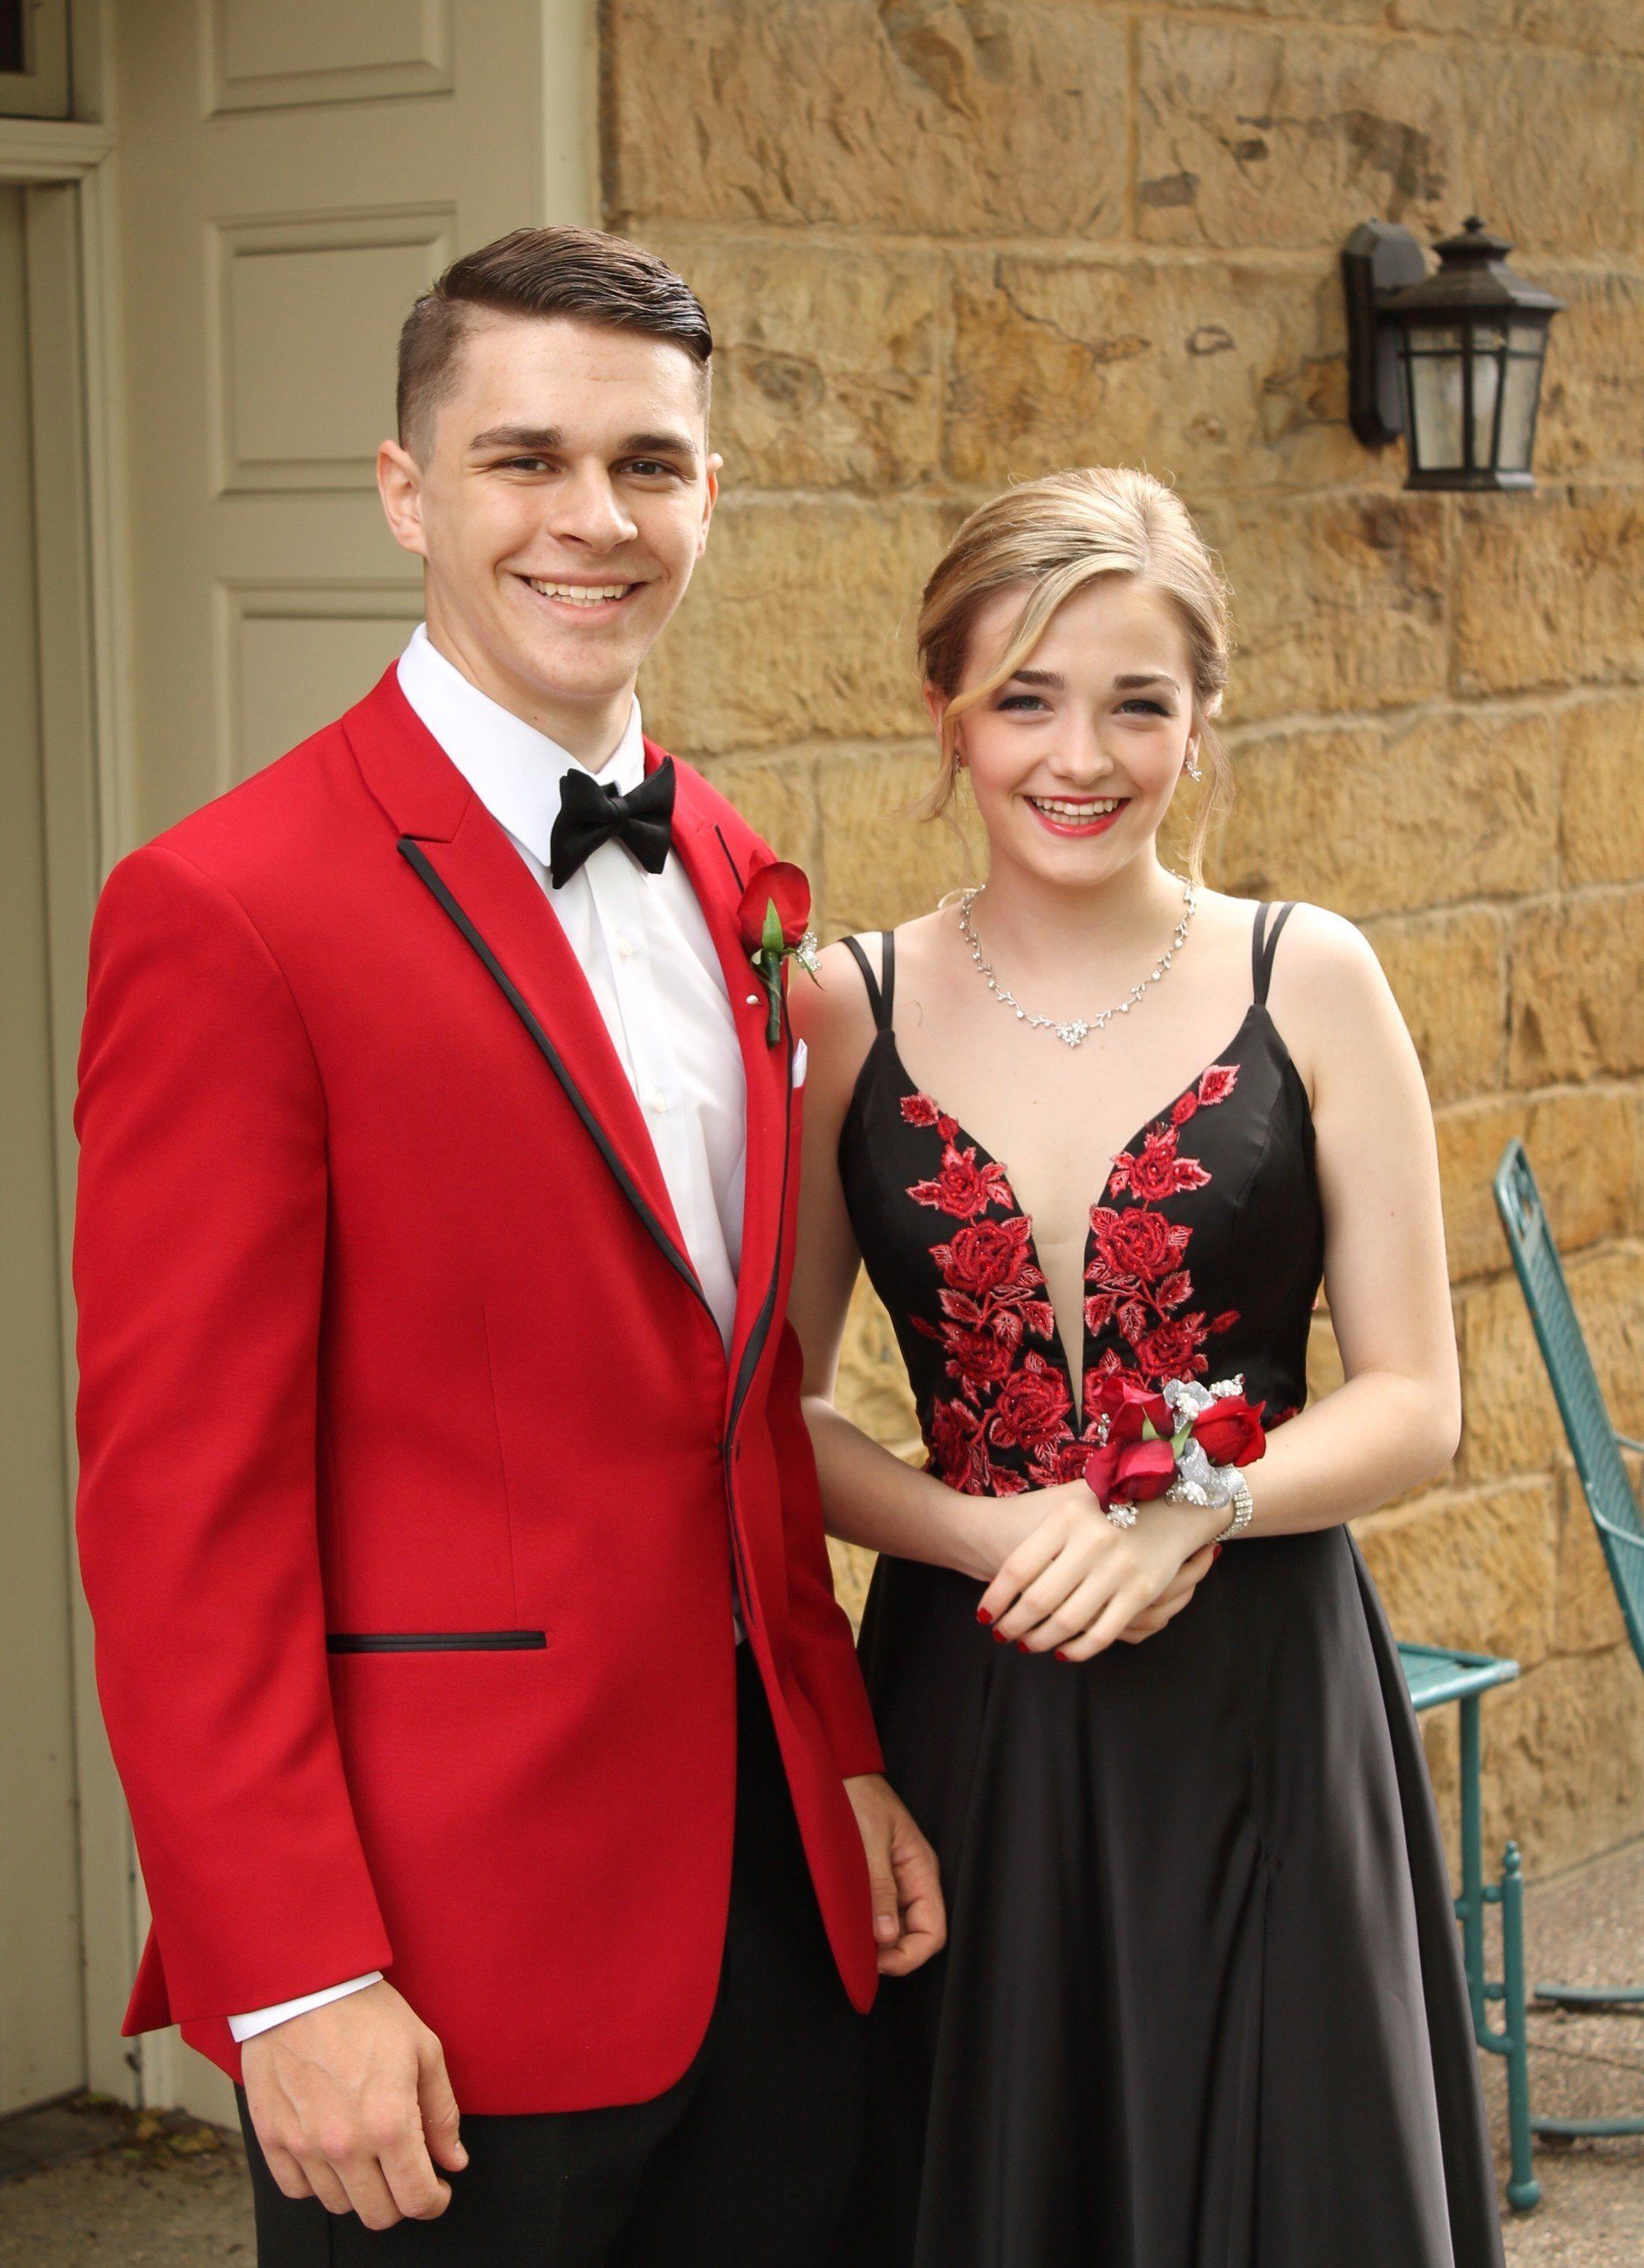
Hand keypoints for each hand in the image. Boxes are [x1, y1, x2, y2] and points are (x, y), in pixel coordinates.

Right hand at [240, 1979, 466, 2229]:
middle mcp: (345, 2145)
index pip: (417, 2200)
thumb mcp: (424, 2049)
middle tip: (405, 2172)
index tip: (437, 2189)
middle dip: (400, 2200)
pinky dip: (317, 2182)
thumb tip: (454, 2160)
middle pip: (378, 2214)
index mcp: (390, 2123)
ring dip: (359, 2189)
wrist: (303, 1985)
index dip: (434, 2202)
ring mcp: (304, 2145)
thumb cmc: (366, 2010)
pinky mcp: (272, 2139)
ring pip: (338, 2205)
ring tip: (368, 2154)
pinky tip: (331, 2153)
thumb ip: (442, 2113)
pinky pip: (297, 2189)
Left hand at [843, 1774, 945, 1976]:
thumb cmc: (860, 1797)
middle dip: (893, 1954)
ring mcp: (898, 1880)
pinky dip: (870, 1928)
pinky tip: (853, 1928)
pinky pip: (883, 1914)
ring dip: (880, 1943)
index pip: (932, 1931)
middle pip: (918, 1935)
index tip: (877, 1963)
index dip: (909, 1956)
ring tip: (854, 1944)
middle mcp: (914, 1880)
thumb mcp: (869, 1842)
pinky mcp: (880, 1878)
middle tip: (861, 1958)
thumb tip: (886, 1934)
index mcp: (922, 1871)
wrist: (844, 1772)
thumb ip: (879, 1888)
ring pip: (900, 1929)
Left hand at [977, 1480, 1220, 1662]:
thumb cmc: (1110, 1507)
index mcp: (1067, 1516)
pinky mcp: (1140, 1592)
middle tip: (1002, 1634)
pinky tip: (1062, 1652)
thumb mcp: (1070, 1505)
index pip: (1018, 1568)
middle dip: (1014, 1624)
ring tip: (1026, 1644)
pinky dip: (1077, 1649)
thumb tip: (1001, 1581)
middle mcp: (1092, 1541)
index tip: (984, 1615)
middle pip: (1038, 1599)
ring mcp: (1118, 1568)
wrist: (1173, 1504)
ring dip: (1040, 1640)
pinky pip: (1101, 1633)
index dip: (996, 1598)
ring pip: (1066, 1621)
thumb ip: (1042, 1535)